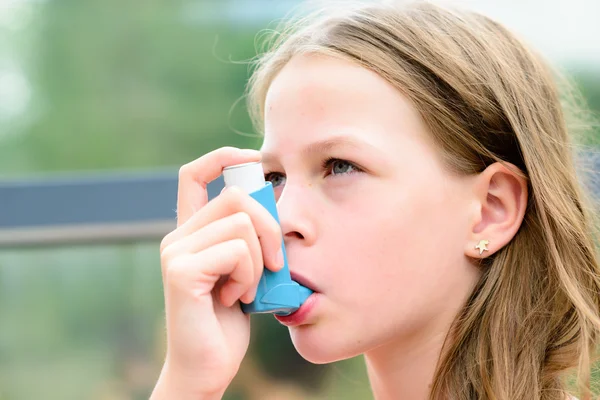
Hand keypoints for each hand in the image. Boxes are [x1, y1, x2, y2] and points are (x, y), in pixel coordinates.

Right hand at [151, 147, 283, 398]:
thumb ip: (250, 239)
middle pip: (237, 194)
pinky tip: (236, 299)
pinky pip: (237, 250)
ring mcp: (175, 251)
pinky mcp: (181, 270)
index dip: (225, 156)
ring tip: (248, 289)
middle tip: (275, 265)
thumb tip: (274, 202)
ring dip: (260, 260)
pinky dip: (250, 276)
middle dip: (271, 226)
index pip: (195, 174)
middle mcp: (178, 236)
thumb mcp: (245, 271)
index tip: (257, 158)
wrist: (206, 367)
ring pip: (242, 222)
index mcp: (192, 232)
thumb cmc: (229, 322)